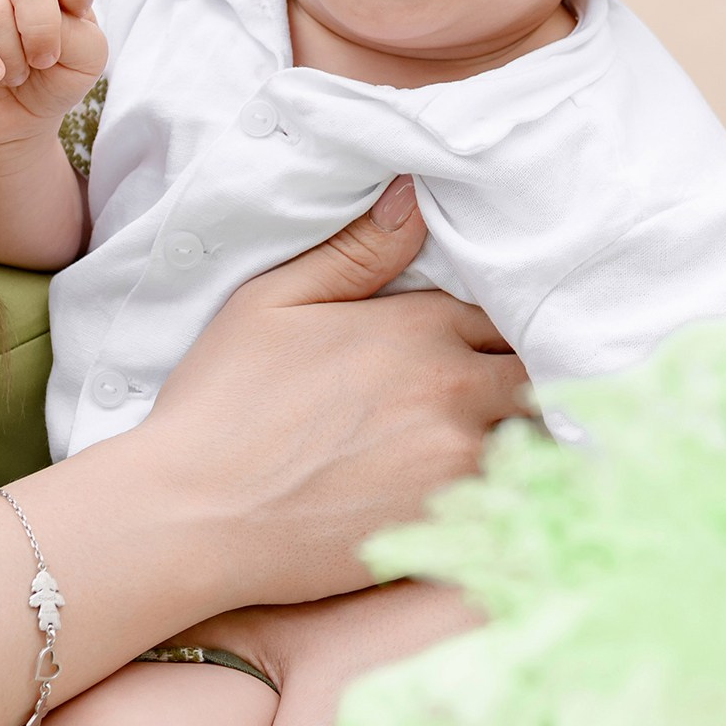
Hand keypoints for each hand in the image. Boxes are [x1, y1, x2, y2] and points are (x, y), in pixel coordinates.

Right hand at [143, 179, 528, 606]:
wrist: (192, 517)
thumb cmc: (222, 403)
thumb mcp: (272, 301)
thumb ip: (358, 250)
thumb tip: (418, 194)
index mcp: (420, 329)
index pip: (503, 319)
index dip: (494, 335)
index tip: (478, 351)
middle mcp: (455, 392)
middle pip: (532, 382)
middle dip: (519, 389)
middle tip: (497, 405)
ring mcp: (459, 466)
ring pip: (533, 447)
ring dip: (522, 446)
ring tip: (499, 455)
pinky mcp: (452, 531)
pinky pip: (517, 510)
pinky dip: (514, 505)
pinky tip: (495, 510)